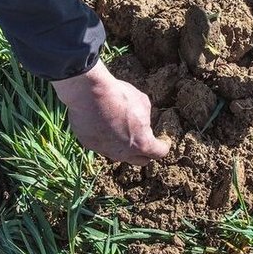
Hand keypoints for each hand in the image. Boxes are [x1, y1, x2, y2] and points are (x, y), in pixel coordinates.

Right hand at [52, 61, 170, 163]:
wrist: (89, 93)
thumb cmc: (119, 96)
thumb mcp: (142, 102)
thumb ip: (145, 117)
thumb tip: (142, 121)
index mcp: (142, 143)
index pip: (159, 152)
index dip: (163, 146)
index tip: (164, 142)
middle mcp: (124, 153)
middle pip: (140, 160)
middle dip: (146, 152)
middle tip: (146, 140)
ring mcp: (106, 151)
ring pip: (119, 154)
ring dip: (124, 146)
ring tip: (122, 130)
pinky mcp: (90, 145)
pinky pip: (102, 146)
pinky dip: (106, 138)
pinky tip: (103, 124)